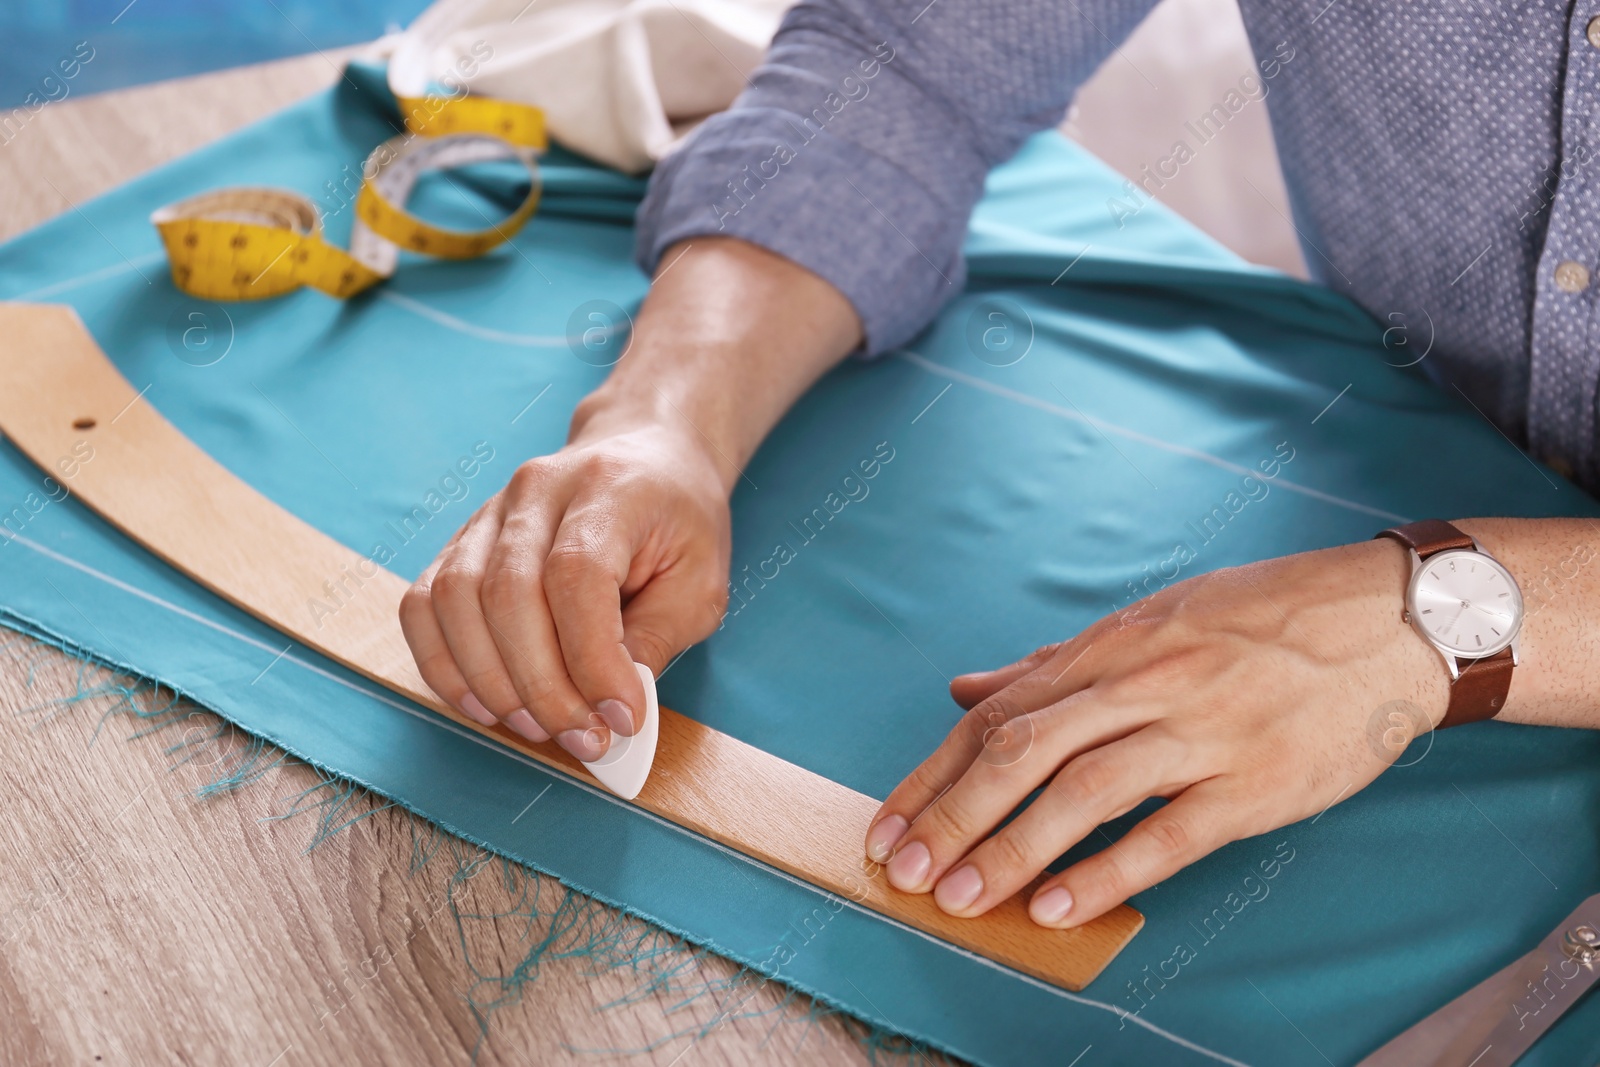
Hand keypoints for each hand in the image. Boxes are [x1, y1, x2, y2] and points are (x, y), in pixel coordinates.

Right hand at [399, 417, 729, 758]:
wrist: (642, 450)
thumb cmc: (677, 519)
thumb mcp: (700, 580)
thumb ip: (658, 638)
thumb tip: (610, 706)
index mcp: (608, 488)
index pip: (577, 576)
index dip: (592, 659)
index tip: (620, 717)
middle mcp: (537, 491)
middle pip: (509, 594)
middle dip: (543, 686)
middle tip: (583, 738)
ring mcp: (489, 512)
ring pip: (457, 600)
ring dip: (490, 682)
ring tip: (537, 727)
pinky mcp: (461, 541)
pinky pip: (424, 603)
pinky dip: (443, 663)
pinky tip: (484, 703)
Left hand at [861, 539, 1452, 928]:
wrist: (1385, 622)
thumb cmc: (1257, 621)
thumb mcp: (1147, 623)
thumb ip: (1052, 667)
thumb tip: (964, 690)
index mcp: (1111, 648)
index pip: (1000, 714)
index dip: (935, 772)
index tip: (889, 822)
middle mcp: (1144, 684)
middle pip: (1024, 750)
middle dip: (953, 814)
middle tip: (903, 871)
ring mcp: (1200, 733)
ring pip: (1085, 792)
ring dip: (1012, 848)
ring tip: (959, 898)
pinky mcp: (1254, 785)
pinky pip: (1168, 833)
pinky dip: (1107, 872)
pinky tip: (1058, 907)